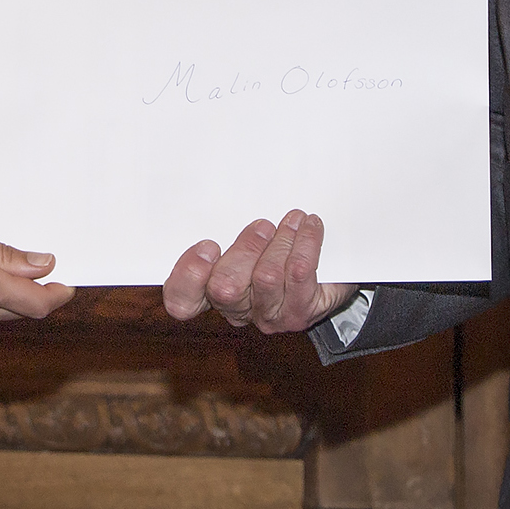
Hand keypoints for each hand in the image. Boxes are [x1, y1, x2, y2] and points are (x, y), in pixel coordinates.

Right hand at [161, 211, 351, 333]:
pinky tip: (310, 228)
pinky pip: (299, 275)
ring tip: (294, 221)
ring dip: (282, 242)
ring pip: (266, 278)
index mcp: (210, 290)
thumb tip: (220, 194)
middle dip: (245, 250)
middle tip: (263, 226)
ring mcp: (266, 314)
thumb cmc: (275, 251)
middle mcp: (234, 308)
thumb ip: (225, 227)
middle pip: (224, 287)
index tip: (209, 245)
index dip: (189, 276)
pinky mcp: (299, 313)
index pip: (182, 300)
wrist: (327, 279)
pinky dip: (306, 244)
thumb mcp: (244, 237)